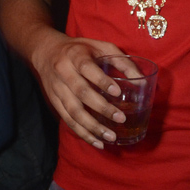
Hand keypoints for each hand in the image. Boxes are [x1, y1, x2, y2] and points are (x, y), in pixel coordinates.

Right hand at [32, 32, 128, 148]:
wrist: (46, 51)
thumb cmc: (80, 49)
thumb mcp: (101, 47)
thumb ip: (122, 61)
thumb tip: (143, 80)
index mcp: (75, 56)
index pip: (87, 68)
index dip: (101, 81)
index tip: (117, 92)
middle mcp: (64, 73)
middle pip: (81, 93)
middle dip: (101, 108)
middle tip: (120, 119)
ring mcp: (57, 89)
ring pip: (73, 111)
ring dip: (92, 126)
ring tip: (110, 137)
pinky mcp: (54, 102)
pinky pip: (68, 120)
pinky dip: (82, 133)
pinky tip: (97, 142)